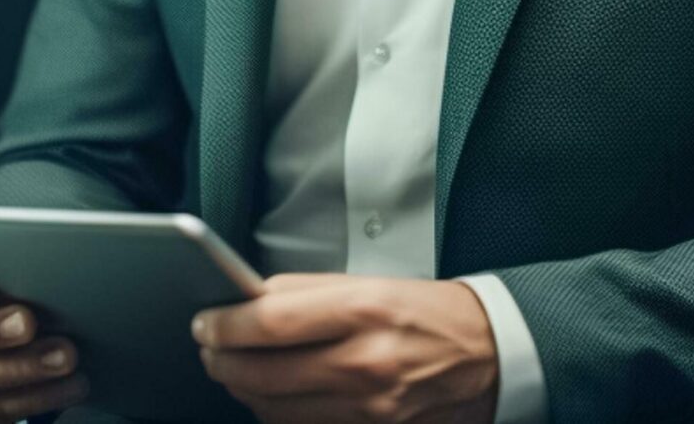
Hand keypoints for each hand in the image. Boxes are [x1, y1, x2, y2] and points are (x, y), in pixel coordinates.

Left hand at [193, 274, 499, 423]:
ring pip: (274, 409)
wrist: (489, 356)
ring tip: (237, 368)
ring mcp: (368, 409)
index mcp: (364, 311)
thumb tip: (246, 300)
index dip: (225, 325)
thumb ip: (305, 292)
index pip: (270, 322)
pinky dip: (276, 413)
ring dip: (244, 390)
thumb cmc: (428, 313)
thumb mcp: (371, 283)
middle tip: (209, 348)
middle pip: (263, 374)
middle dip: (222, 362)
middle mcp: (365, 364)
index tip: (205, 322)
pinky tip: (272, 394)